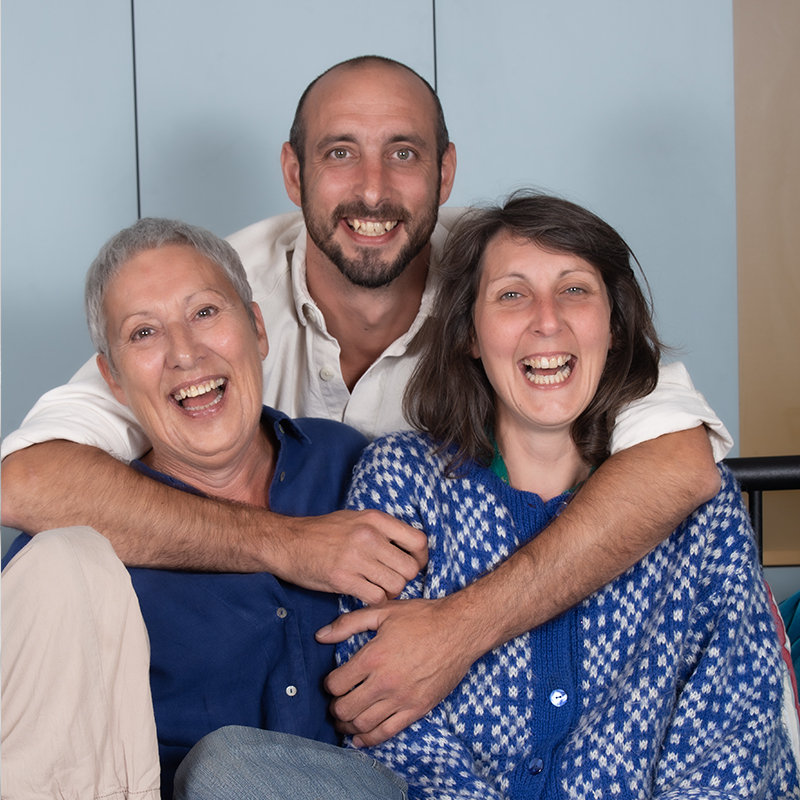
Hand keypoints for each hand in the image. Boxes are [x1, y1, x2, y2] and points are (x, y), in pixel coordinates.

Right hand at [278, 510, 427, 604]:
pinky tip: (365, 595)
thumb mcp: (355, 519)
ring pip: (396, 585)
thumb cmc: (323, 532)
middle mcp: (368, 536)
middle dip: (404, 579)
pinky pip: (376, 598)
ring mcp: (355, 558)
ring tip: (378, 588)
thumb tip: (410, 546)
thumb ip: (382, 529)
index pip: (419, 541)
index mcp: (375, 519)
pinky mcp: (343, 579)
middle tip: (392, 580)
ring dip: (390, 592)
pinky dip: (375, 601)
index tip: (412, 564)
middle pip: (410, 568)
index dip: (421, 558)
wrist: (287, 542)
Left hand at [316, 597, 476, 745]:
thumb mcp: (383, 612)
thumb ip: (349, 623)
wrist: (459, 629)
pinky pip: (387, 732)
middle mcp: (385, 681)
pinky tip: (361, 737)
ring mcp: (402, 698)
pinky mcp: (417, 709)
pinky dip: (370, 739)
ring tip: (345, 721)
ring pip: (363, 724)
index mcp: (373, 656)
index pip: (337, 684)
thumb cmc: (422, 617)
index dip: (329, 685)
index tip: (332, 683)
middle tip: (336, 703)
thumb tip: (321, 636)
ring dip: (348, 726)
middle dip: (335, 708)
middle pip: (346, 709)